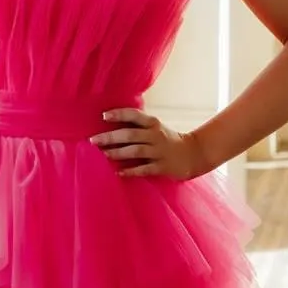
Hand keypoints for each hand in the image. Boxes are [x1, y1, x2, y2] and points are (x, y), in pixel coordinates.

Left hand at [89, 109, 207, 180]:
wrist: (194, 154)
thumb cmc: (168, 139)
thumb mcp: (156, 128)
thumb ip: (138, 125)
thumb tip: (110, 124)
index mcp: (153, 124)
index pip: (134, 115)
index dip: (119, 114)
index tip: (103, 116)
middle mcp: (155, 135)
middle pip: (131, 134)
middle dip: (111, 137)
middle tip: (94, 140)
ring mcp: (159, 151)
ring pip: (136, 151)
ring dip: (118, 153)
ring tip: (104, 155)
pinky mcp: (162, 166)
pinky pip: (144, 169)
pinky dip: (131, 171)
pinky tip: (119, 173)